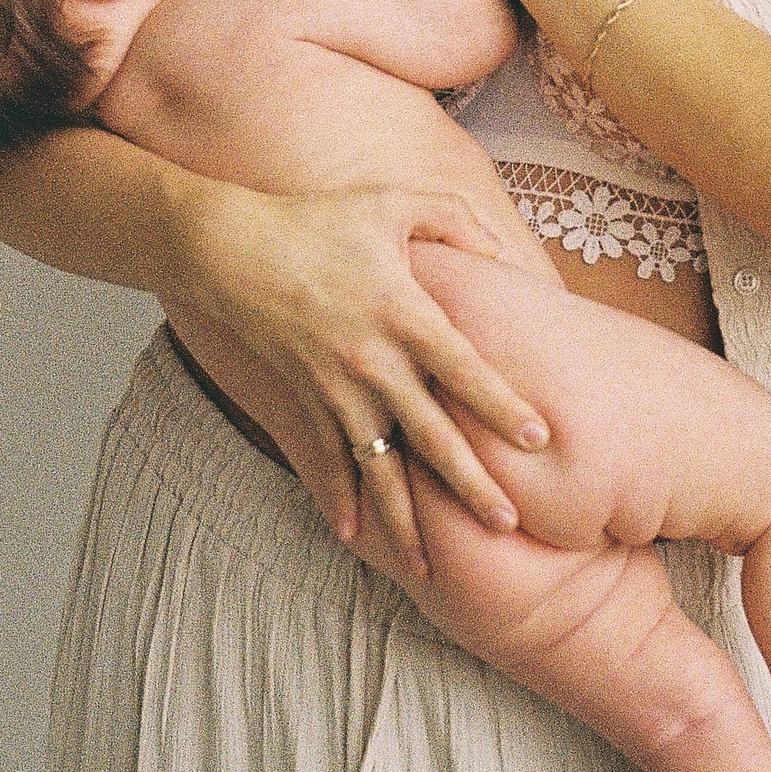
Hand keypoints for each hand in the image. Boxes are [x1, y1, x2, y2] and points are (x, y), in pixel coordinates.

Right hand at [158, 175, 548, 579]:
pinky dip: (339, 499)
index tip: (540, 440)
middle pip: (431, 434)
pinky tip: (355, 539)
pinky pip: (328, 459)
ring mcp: (335, 388)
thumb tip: (506, 252)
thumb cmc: (317, 220)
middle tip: (507, 525)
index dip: (502, 405)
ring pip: (380, 467)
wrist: (230, 249)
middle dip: (470, 485)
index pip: (465, 368)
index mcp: (404, 312)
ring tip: (433, 568)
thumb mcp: (392, 203)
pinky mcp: (305, 399)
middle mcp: (373, 361)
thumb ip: (454, 219)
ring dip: (407, 519)